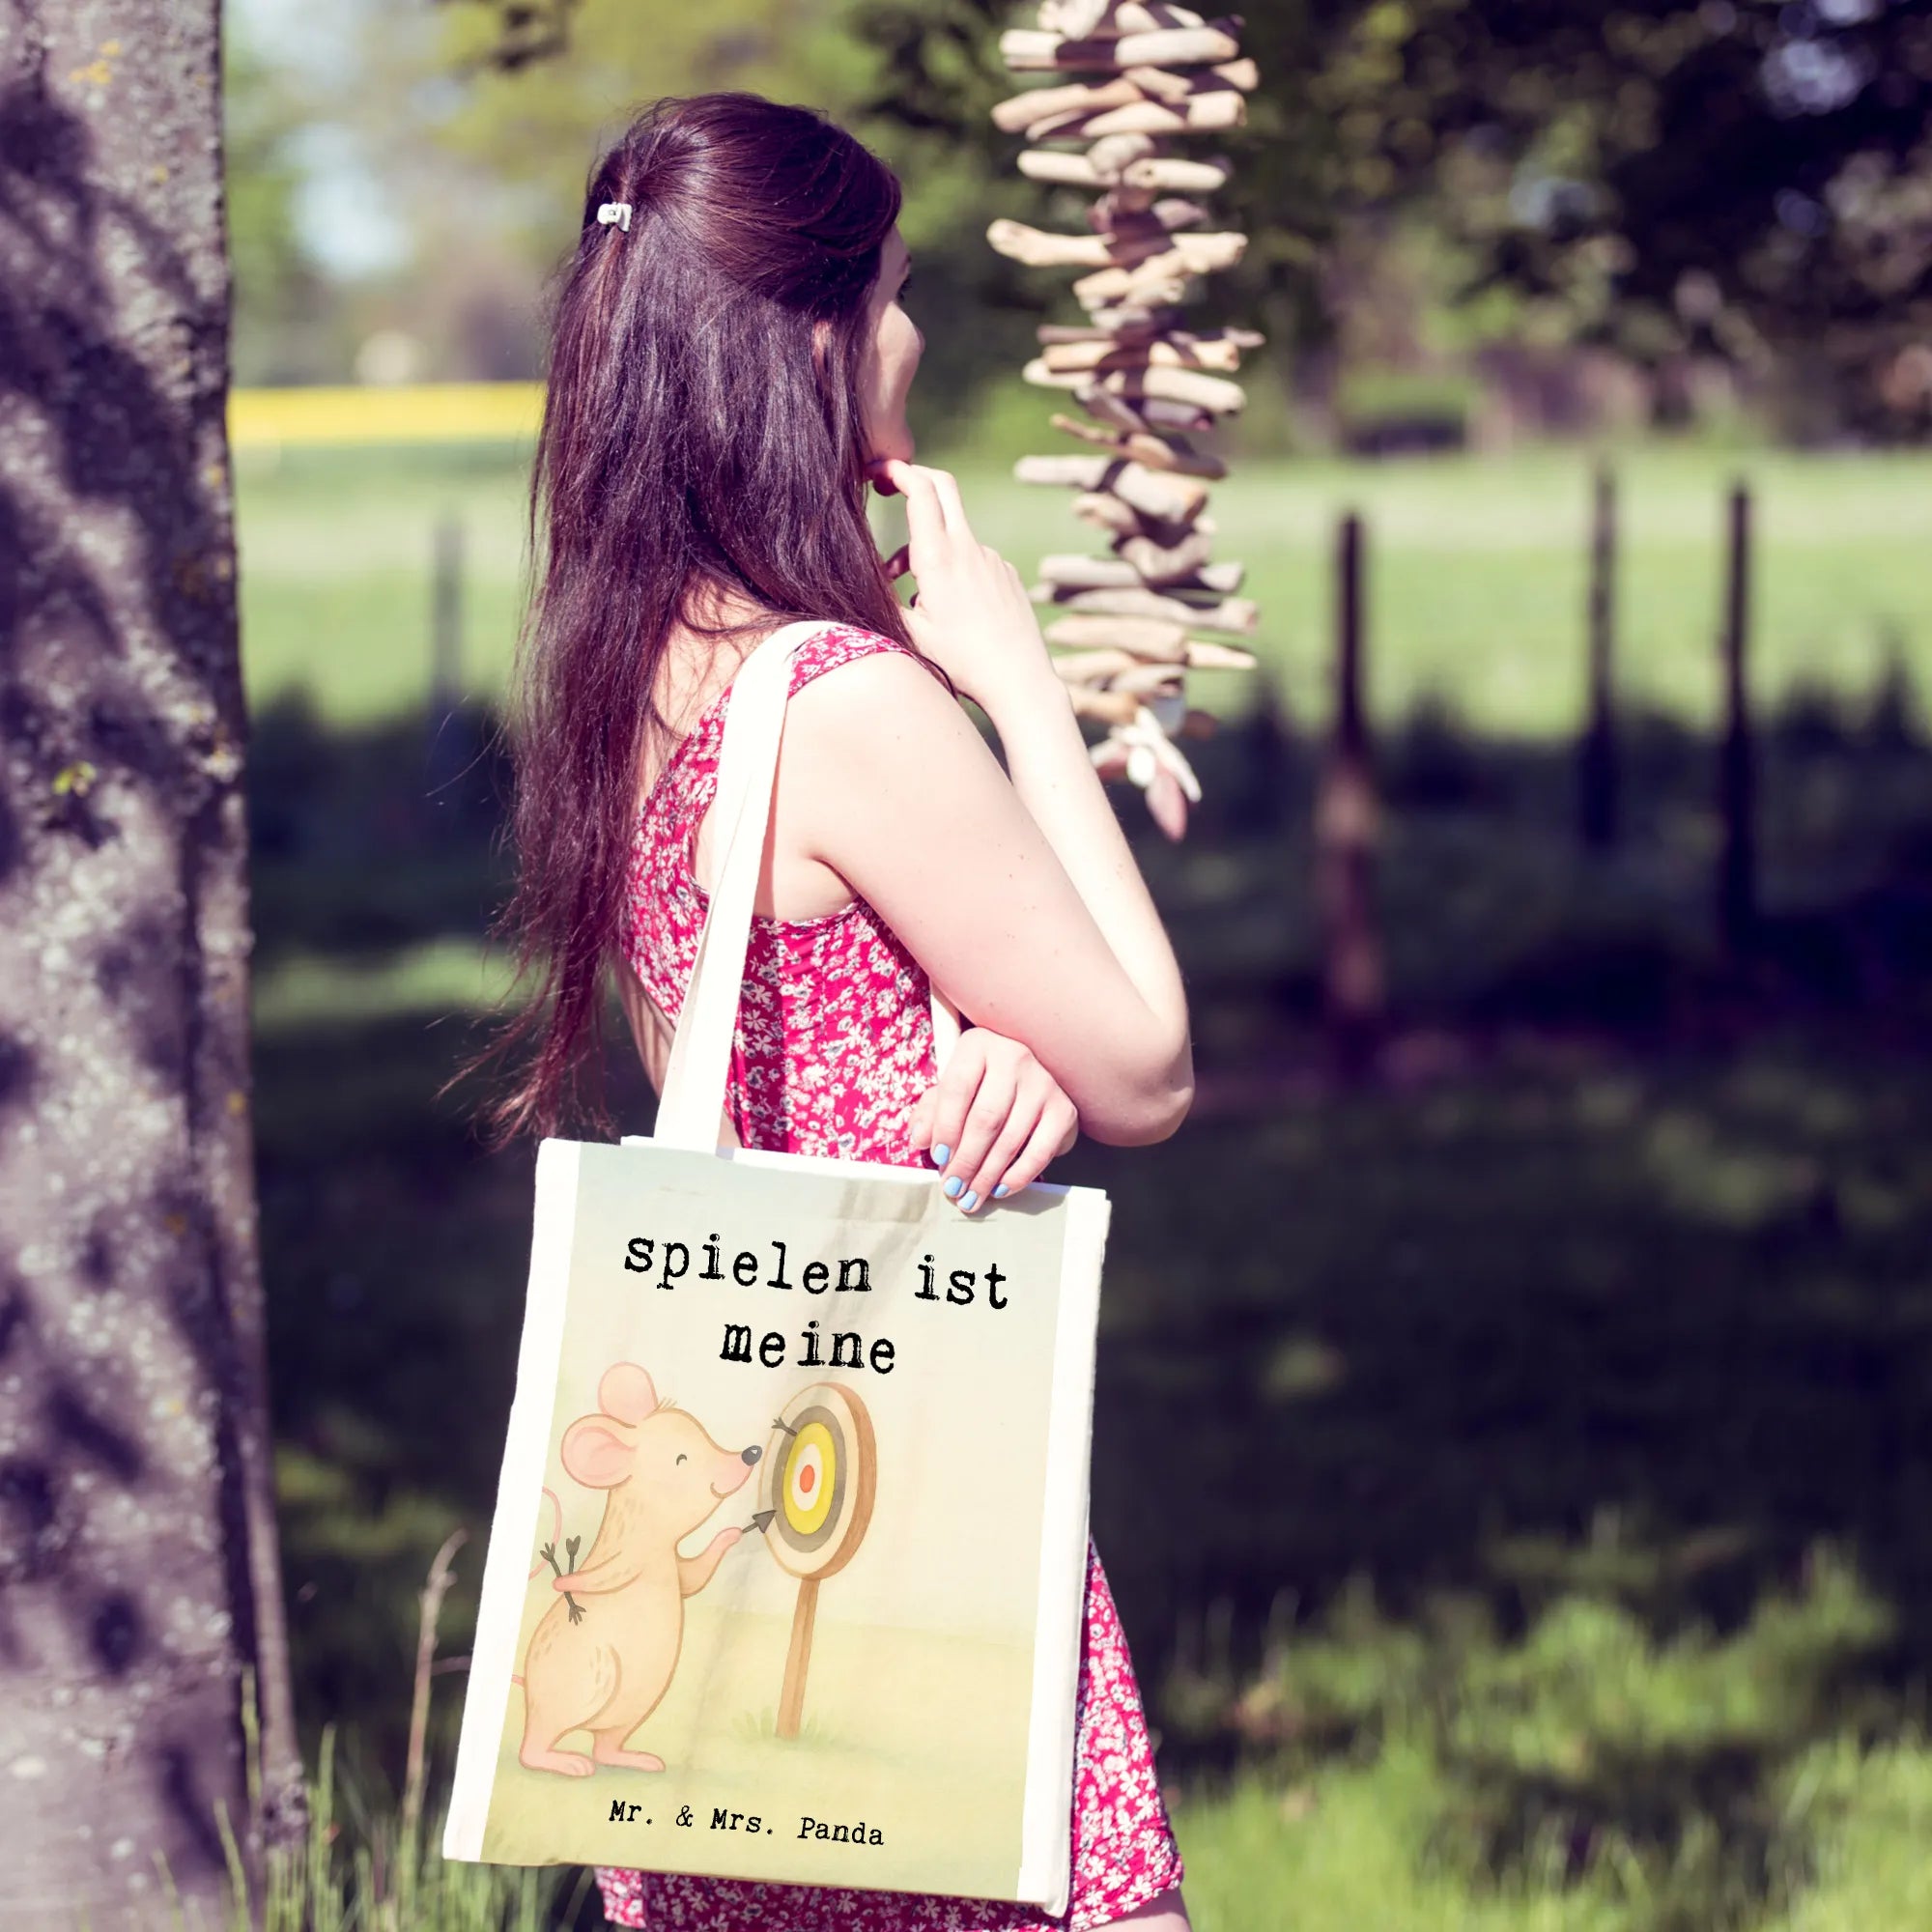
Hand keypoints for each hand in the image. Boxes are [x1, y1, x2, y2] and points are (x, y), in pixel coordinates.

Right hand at [866, 456, 1056, 715]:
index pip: (920, 490)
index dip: (897, 471)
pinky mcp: (1006, 573)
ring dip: (927, 545)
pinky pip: (973, 558)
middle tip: (890, 485)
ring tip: (911, 591)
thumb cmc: (963, 662)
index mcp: (939, 558)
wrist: (1020, 680)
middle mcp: (969, 548)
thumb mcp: (911, 634)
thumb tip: (863, 579)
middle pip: (943, 486)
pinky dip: (952, 567)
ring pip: (953, 532)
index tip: (877, 470)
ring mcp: (992, 558)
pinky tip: (951, 607)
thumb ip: (884, 599)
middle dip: (915, 478)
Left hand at [907, 1025, 1078, 1212]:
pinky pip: (1040, 1151)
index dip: (945, 1127)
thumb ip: (930, 1112)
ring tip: (971, 1197)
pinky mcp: (1064, 1109)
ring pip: (1010, 1138)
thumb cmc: (980, 1086)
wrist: (1028, 1082)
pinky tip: (1000, 1189)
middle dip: (966, 1160)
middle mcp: (1014, 1057)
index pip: (957, 1088)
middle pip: (985, 1118)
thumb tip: (920, 1139)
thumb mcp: (950, 1090)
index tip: (938, 1158)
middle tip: (952, 1188)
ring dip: (987, 1175)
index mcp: (978, 1045)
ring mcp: (1043, 1083)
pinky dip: (1018, 1176)